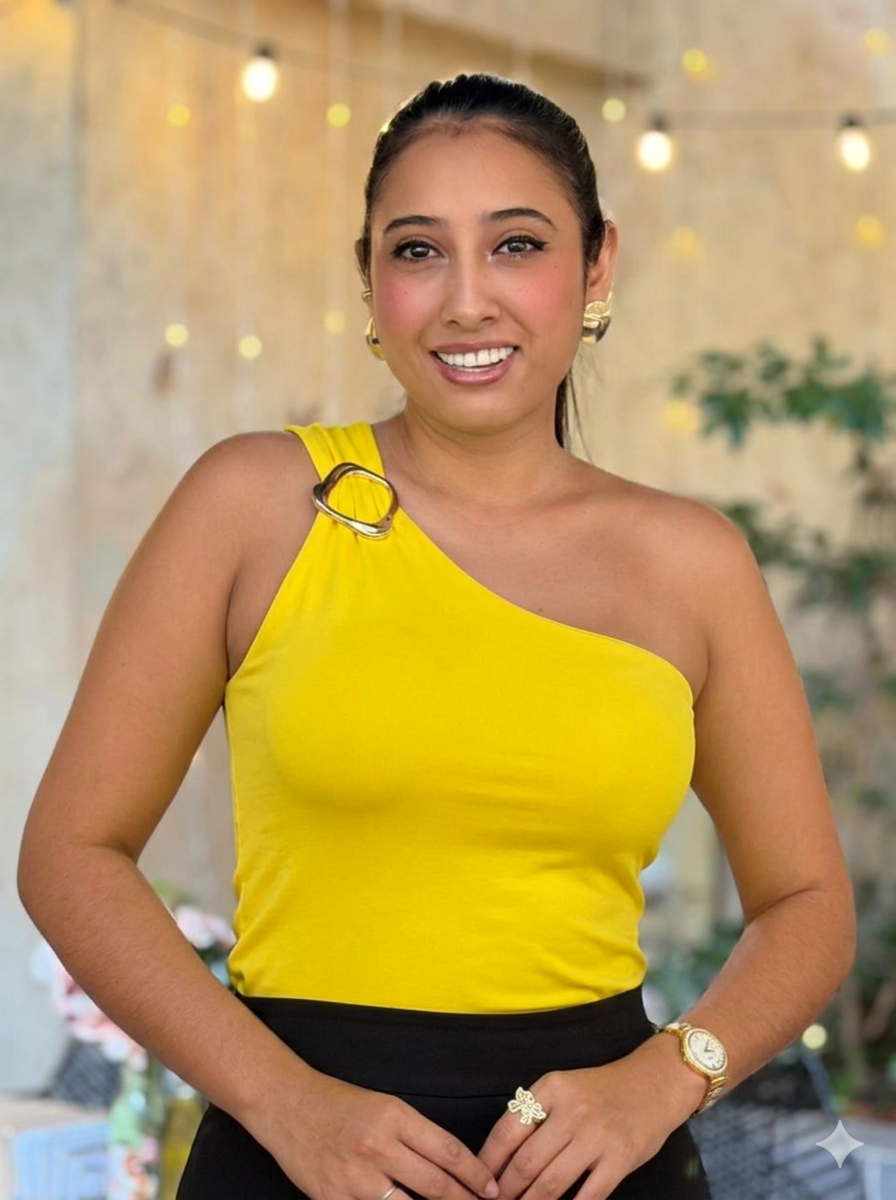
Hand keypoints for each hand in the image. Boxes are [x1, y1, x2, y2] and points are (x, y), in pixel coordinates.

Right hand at [255, 1067, 501, 1199]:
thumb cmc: (338, 1102)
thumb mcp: (383, 1105)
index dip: (476, 1175)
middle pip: (435, 1185)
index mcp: (394, 1116)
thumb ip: (414, 1134)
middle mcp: (377, 1146)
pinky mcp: (331, 1198)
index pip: (448, 1151)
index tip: (493, 1189)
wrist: (286, 1103)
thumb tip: (450, 1166)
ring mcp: (353, 1177)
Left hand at [476, 1046, 702, 1199]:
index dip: (489, 1161)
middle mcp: (572, 1111)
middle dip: (506, 1191)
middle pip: (526, 1162)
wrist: (655, 1083)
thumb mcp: (564, 1087)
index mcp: (552, 1088)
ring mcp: (597, 1137)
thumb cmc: (602, 1090)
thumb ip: (536, 1114)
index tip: (478, 1181)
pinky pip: (587, 1196)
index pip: (508, 1129)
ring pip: (551, 1183)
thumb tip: (501, 1156)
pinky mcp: (620, 1160)